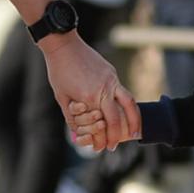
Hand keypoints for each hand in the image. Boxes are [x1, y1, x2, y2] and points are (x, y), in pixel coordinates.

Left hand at [39, 33, 133, 148]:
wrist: (64, 44)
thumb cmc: (59, 71)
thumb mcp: (61, 97)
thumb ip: (71, 117)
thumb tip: (77, 134)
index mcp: (90, 98)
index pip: (102, 125)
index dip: (102, 140)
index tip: (102, 148)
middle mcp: (104, 89)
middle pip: (118, 118)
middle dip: (118, 135)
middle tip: (115, 145)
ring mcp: (111, 80)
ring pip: (129, 103)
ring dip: (133, 120)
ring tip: (134, 132)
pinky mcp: (112, 73)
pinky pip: (123, 92)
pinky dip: (126, 105)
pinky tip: (124, 112)